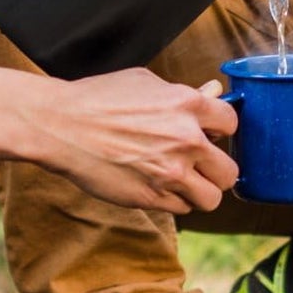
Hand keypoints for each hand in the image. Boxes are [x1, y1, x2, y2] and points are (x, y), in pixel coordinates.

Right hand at [41, 69, 239, 213]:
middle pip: (229, 171)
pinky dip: (175, 201)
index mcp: (187, 105)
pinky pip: (182, 209)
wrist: (60, 125)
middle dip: (216, 168)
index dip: (220, 129)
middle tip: (200, 165)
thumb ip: (183, 93)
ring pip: (212, 198)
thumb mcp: (145, 83)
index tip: (210, 133)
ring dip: (201, 192)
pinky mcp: (151, 197)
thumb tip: (213, 94)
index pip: (232, 123)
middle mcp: (186, 140)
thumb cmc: (99, 98)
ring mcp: (170, 173)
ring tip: (185, 182)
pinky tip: (158, 186)